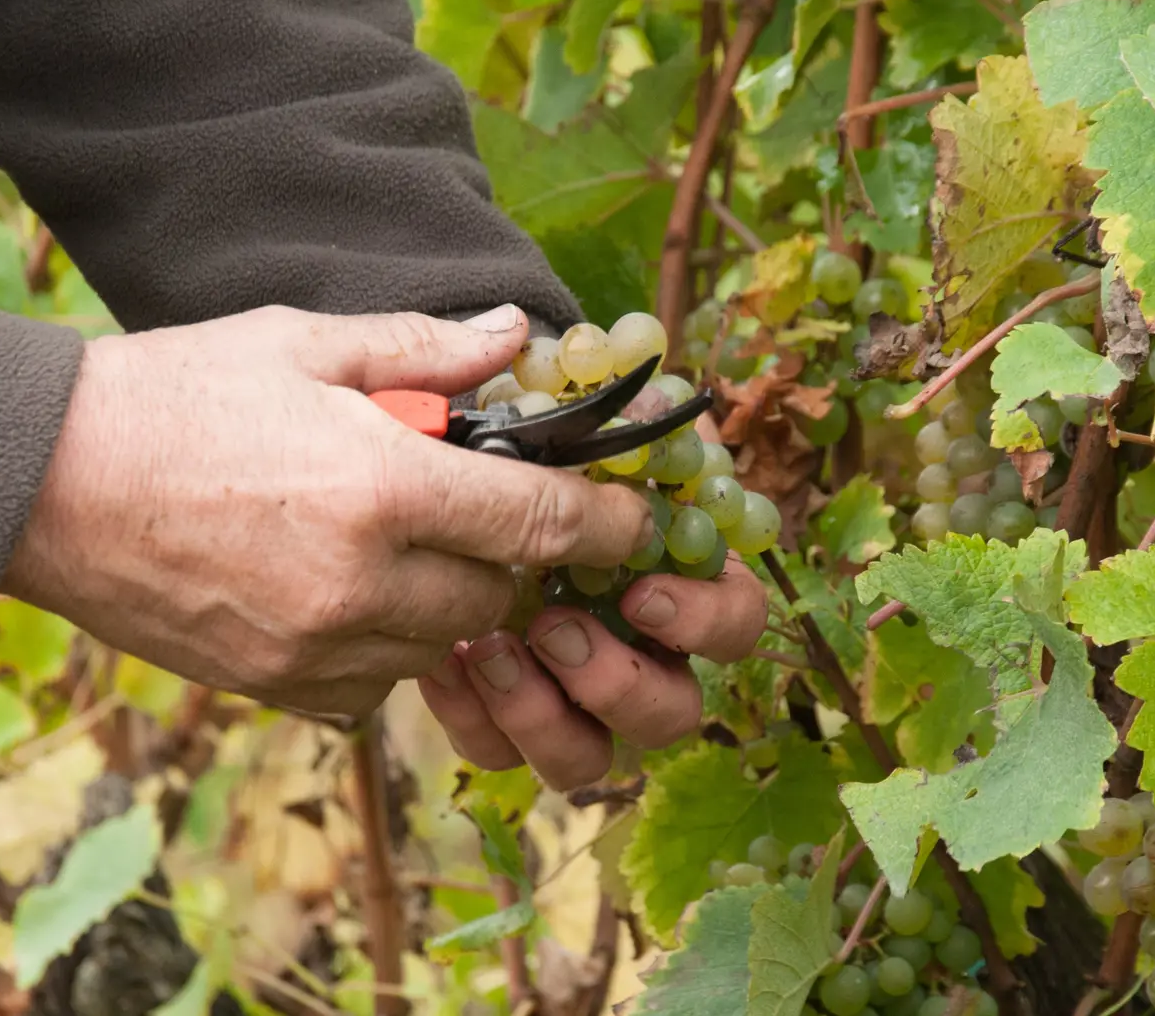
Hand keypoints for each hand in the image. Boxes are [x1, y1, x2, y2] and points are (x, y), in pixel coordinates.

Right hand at [0, 304, 652, 720]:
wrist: (37, 480)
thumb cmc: (172, 394)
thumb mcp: (301, 344)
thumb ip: (425, 349)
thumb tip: (519, 334)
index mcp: (380, 487)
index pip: (539, 522)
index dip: (605, 523)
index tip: (632, 517)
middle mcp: (360, 583)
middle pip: (501, 595)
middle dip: (510, 556)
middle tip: (477, 508)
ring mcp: (315, 646)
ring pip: (443, 646)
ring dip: (447, 602)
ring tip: (396, 541)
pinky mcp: (275, 685)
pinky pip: (376, 688)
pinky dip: (384, 647)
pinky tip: (344, 591)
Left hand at [419, 420, 770, 790]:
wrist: (420, 482)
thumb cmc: (504, 443)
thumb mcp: (546, 409)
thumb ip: (589, 404)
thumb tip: (630, 396)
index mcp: (671, 574)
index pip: (734, 616)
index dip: (704, 616)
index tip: (641, 591)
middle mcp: (632, 646)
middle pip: (675, 710)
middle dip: (622, 682)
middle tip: (557, 630)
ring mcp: (566, 691)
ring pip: (589, 757)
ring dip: (545, 715)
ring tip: (488, 651)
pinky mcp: (500, 715)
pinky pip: (501, 750)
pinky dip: (475, 718)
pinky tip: (442, 664)